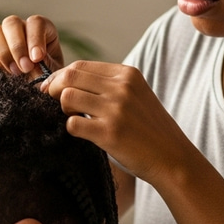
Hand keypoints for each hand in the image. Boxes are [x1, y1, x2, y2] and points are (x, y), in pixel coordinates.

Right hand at [0, 15, 63, 75]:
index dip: (35, 38)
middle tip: (26, 67)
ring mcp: (3, 39)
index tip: (37, 58)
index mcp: (41, 29)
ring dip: (3, 53)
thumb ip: (43, 66)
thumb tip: (29, 65)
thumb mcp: (52, 72)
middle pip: (11, 23)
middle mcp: (20, 29)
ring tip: (15, 73)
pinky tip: (5, 76)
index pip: (35, 22)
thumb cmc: (50, 79)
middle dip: (17, 46)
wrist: (40, 94)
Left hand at [43, 60, 196, 185]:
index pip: (80, 65)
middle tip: (50, 102)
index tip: (52, 88)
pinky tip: (83, 134)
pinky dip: (72, 129)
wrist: (173, 158)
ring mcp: (116, 109)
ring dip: (63, 109)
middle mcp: (122, 87)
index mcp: (127, 74)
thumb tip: (67, 80)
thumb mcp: (136, 96)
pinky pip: (72, 124)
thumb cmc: (149, 129)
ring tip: (74, 119)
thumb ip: (109, 85)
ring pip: (67, 97)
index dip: (60, 76)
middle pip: (69, 76)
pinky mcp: (109, 133)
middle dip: (53, 89)